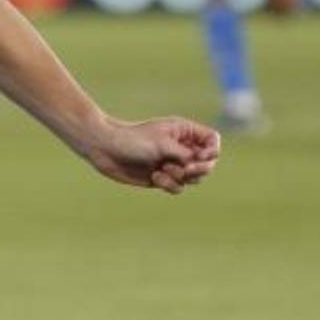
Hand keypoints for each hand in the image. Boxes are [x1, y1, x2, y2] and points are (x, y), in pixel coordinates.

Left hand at [82, 116, 219, 193]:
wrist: (106, 150)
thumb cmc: (133, 140)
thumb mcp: (162, 144)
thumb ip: (186, 154)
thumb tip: (201, 164)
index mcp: (184, 132)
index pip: (213, 141)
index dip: (212, 151)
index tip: (201, 156)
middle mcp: (182, 148)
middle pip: (208, 164)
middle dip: (198, 168)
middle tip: (186, 168)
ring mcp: (173, 164)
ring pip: (194, 178)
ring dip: (181, 177)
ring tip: (163, 169)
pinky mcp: (163, 178)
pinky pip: (178, 188)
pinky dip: (170, 185)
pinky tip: (155, 177)